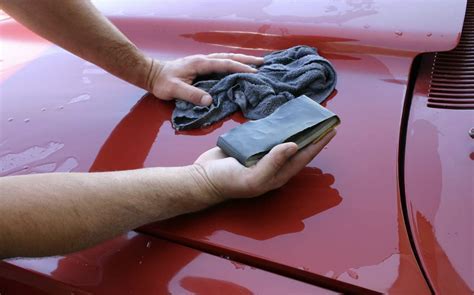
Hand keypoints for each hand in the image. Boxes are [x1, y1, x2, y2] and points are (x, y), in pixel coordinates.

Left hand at [148, 53, 262, 105]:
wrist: (153, 74)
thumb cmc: (163, 82)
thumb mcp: (175, 90)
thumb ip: (191, 94)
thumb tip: (209, 100)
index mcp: (201, 63)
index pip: (224, 64)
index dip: (240, 67)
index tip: (253, 72)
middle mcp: (204, 60)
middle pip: (229, 57)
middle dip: (247, 59)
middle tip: (263, 62)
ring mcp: (203, 62)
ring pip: (226, 58)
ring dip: (241, 59)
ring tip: (256, 63)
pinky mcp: (202, 66)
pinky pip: (221, 62)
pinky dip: (233, 62)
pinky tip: (238, 67)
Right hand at [192, 130, 336, 199]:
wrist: (202, 177)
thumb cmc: (228, 182)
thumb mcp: (253, 177)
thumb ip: (274, 163)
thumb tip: (295, 145)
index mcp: (278, 173)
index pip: (304, 155)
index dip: (319, 142)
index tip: (332, 128)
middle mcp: (273, 163)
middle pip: (298, 145)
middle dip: (312, 132)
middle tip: (323, 118)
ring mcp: (261, 153)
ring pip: (283, 137)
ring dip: (295, 126)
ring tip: (307, 114)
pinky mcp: (249, 145)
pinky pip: (266, 132)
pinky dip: (275, 124)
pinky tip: (282, 116)